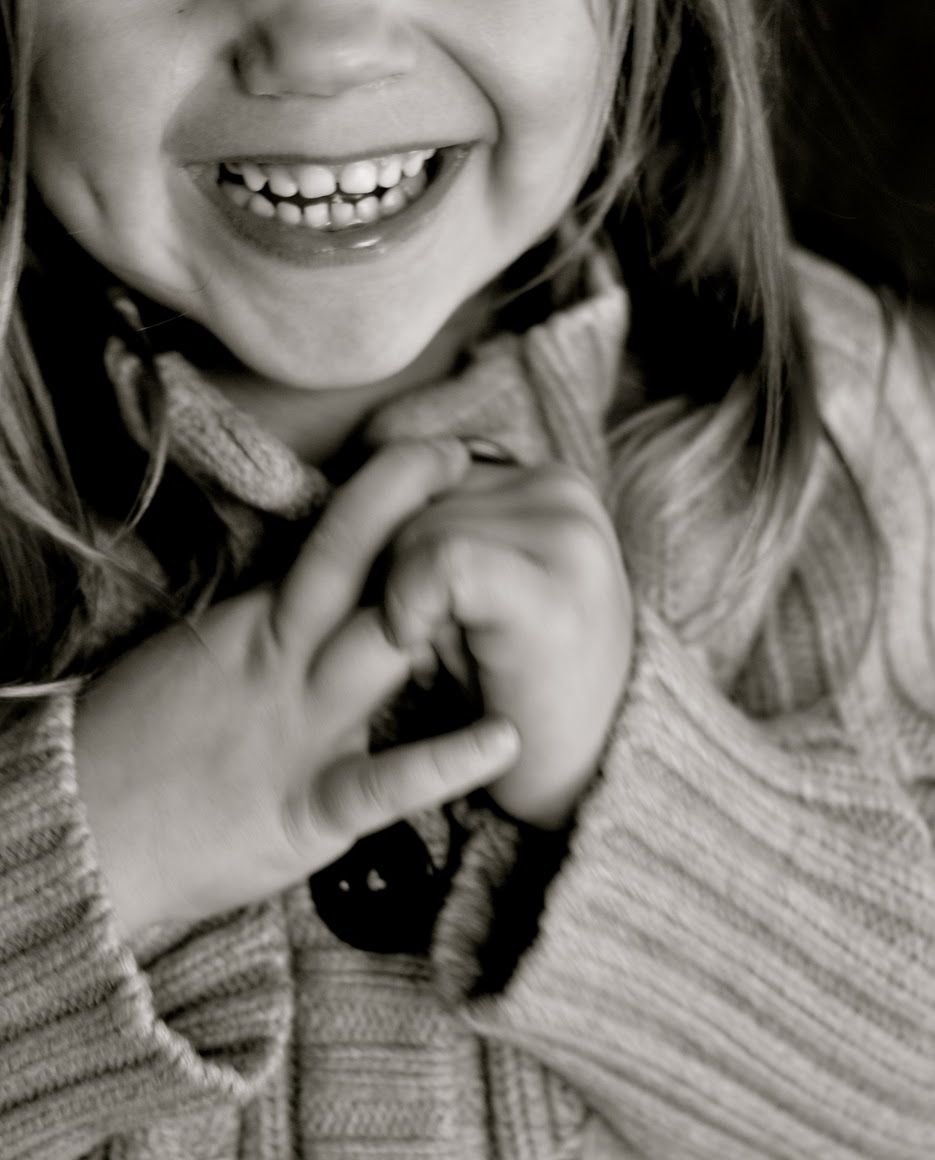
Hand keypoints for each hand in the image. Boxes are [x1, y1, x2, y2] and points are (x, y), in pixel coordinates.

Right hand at [73, 439, 519, 940]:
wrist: (80, 835)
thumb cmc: (145, 742)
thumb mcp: (208, 654)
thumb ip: (276, 615)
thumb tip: (341, 575)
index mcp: (257, 624)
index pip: (325, 541)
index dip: (380, 490)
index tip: (435, 450)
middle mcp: (279, 662)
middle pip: (343, 565)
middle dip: (403, 506)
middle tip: (457, 453)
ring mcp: (295, 732)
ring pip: (370, 652)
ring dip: (434, 610)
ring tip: (504, 576)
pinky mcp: (303, 811)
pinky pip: (380, 782)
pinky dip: (441, 763)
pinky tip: (503, 738)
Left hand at [382, 461, 634, 829]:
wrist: (575, 776)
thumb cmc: (513, 679)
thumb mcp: (480, 577)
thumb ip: (439, 516)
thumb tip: (366, 465)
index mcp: (549, 480)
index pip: (421, 470)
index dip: (394, 538)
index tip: (424, 605)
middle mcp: (563, 493)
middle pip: (413, 501)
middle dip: (394, 573)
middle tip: (442, 643)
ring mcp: (565, 539)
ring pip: (412, 532)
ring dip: (402, 601)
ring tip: (447, 653)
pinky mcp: (549, 595)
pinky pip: (440, 564)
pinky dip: (409, 604)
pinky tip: (415, 646)